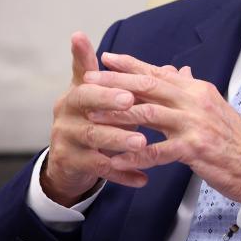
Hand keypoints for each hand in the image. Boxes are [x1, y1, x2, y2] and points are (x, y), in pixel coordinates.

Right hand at [41, 32, 149, 206]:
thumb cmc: (95, 119)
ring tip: (141, 142)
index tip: (111, 62)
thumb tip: (174, 67)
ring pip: (93, 136)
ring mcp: (66, 137)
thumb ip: (138, 82)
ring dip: (118, 139)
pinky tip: (142, 178)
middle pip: (85, 101)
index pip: (87, 75)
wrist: (69, 160)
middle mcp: (67, 111)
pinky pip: (99, 168)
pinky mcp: (69, 162)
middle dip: (108, 100)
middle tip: (131, 101)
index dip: (101, 71)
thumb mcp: (111, 99)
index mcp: (78, 90)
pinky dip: (122, 173)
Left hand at [82, 53, 240, 202]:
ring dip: (118, 115)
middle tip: (89, 80)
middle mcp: (195, 101)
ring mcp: (195, 124)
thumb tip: (176, 70)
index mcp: (198, 90)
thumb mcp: (213, 108)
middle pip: (148, 87)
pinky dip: (135, 155)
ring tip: (93, 117)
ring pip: (149, 114)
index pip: (158, 73)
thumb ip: (190, 89)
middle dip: (115, 83)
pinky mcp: (195, 148)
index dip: (130, 65)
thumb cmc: (233, 139)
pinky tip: (116, 160)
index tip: (106, 58)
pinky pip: (158, 151)